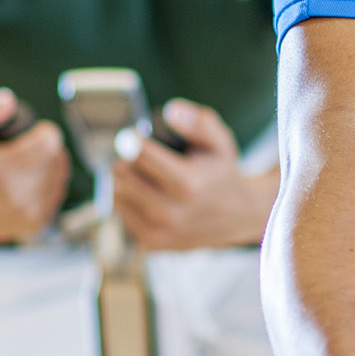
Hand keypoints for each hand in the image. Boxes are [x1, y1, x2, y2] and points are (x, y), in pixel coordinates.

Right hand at [0, 89, 67, 242]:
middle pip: (56, 159)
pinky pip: (57, 194)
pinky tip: (27, 182)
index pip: (49, 144)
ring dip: (50, 165)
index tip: (33, 132)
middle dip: (46, 148)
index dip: (44, 133)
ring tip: (24, 164)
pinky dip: (48, 184)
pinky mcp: (33, 227)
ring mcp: (24, 217)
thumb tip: (9, 102)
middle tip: (24, 149)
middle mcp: (12, 199)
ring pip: (60, 177)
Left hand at [113, 100, 273, 250]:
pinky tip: (146, 197)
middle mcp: (171, 212)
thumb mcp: (219, 141)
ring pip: (117, 194)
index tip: (133, 135)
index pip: (139, 154)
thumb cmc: (222, 173)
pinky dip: (128, 203)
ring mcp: (159, 232)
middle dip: (126, 160)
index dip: (131, 140)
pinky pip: (121, 215)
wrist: (237, 216)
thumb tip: (171, 110)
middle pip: (122, 174)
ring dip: (124, 181)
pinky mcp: (150, 245)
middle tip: (138, 156)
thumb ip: (198, 122)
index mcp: (188, 183)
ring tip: (144, 176)